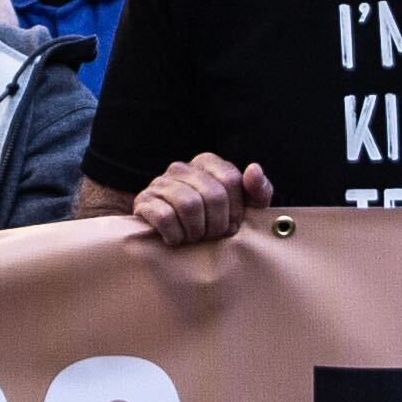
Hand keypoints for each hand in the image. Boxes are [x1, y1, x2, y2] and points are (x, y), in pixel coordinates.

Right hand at [123, 155, 273, 248]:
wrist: (168, 236)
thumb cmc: (212, 221)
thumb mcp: (242, 208)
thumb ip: (257, 191)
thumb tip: (253, 170)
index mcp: (207, 162)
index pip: (231, 180)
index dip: (236, 210)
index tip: (233, 226)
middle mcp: (182, 167)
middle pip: (213, 195)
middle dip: (217, 224)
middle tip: (213, 236)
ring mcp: (160, 183)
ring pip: (190, 205)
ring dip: (196, 231)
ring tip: (195, 238)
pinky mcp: (144, 202)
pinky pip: (165, 217)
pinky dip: (175, 235)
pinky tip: (176, 239)